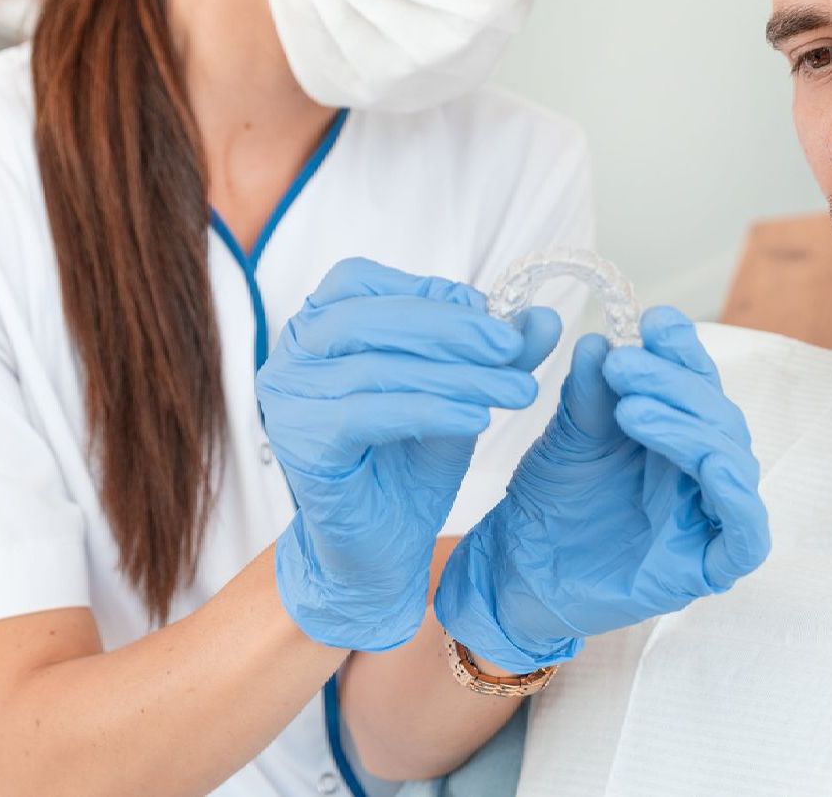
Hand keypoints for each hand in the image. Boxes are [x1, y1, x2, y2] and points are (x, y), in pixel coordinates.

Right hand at [257, 258, 559, 650]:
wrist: (379, 550)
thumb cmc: (408, 462)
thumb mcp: (460, 392)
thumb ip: (495, 354)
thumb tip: (545, 318)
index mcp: (317, 324)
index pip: (363, 281)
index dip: (431, 293)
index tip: (495, 318)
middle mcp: (290, 353)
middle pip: (370, 317)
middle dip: (452, 329)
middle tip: (513, 348)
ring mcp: (287, 398)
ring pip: (377, 367)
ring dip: (457, 375)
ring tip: (516, 390)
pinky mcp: (300, 443)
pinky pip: (368, 414)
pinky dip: (429, 410)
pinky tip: (476, 418)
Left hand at [435, 306, 769, 673]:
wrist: (517, 574)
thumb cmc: (550, 502)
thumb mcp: (569, 437)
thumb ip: (590, 395)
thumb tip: (599, 342)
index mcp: (677, 433)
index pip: (696, 382)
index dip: (683, 350)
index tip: (653, 320)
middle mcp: (701, 471)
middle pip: (717, 416)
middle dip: (673, 384)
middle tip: (621, 364)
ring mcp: (707, 519)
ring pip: (732, 463)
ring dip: (689, 429)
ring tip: (632, 409)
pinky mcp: (706, 568)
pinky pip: (746, 535)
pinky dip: (739, 499)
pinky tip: (713, 466)